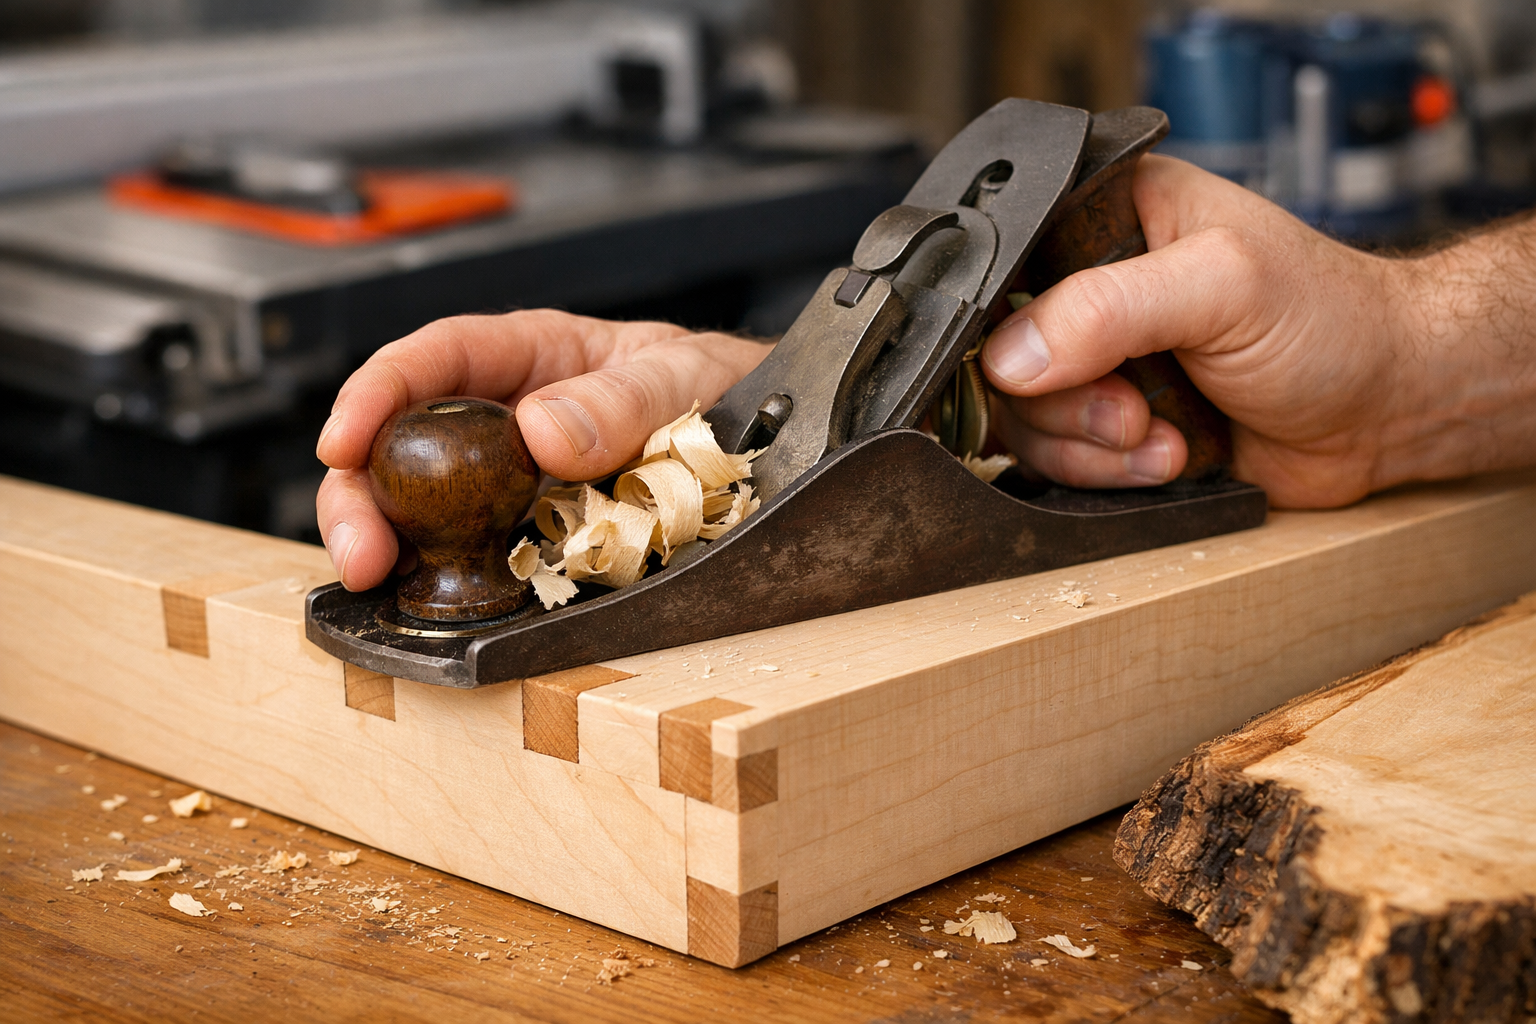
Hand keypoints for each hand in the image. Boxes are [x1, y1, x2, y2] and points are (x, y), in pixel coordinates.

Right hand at [315, 310, 769, 589]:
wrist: (786, 450)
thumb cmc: (735, 391)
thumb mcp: (687, 376)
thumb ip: (622, 398)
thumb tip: (542, 431)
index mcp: (541, 358)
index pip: (439, 358)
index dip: (378, 392)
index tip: (343, 439)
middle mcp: (516, 421)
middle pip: (407, 444)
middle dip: (362, 492)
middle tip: (360, 547)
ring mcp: (525, 487)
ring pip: (432, 511)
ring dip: (397, 547)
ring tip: (385, 582)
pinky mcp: (546, 543)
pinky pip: (487, 561)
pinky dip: (456, 582)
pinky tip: (441, 601)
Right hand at [979, 154, 1535, 507]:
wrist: (1389, 408)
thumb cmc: (1333, 319)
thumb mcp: (1222, 285)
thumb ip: (1109, 309)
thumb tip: (1009, 356)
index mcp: (1106, 216)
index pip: (1004, 264)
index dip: (1006, 322)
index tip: (1050, 361)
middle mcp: (1090, 287)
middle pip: (1002, 358)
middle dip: (1066, 403)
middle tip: (1134, 409)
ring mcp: (1098, 362)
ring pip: (1025, 420)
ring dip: (1091, 447)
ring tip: (1165, 437)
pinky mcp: (1110, 425)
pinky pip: (1059, 462)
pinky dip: (1106, 474)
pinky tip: (1170, 458)